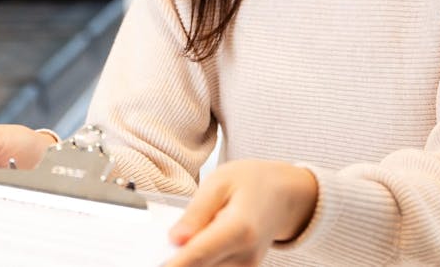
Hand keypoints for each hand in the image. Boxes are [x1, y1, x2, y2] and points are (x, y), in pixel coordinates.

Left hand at [163, 160, 317, 266]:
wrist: (285, 194)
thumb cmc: (252, 181)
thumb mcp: (220, 182)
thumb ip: (196, 212)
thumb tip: (175, 239)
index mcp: (239, 228)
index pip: (198, 254)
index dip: (173, 264)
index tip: (155, 264)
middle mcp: (245, 254)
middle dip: (176, 260)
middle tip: (155, 251)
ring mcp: (246, 266)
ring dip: (188, 259)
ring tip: (180, 240)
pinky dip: (200, 260)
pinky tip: (194, 245)